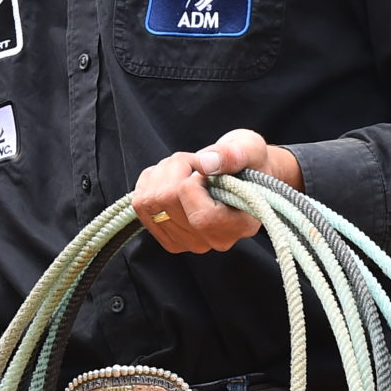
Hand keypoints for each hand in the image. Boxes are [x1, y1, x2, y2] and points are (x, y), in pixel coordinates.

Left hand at [130, 130, 301, 254]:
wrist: (242, 174)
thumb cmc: (249, 162)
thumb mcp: (249, 149)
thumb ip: (233, 155)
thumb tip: (206, 164)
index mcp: (239, 225)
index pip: (202, 217)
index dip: (192, 185)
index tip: (204, 168)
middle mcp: (213, 240)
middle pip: (169, 203)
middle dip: (176, 168)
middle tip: (195, 160)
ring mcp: (189, 242)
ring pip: (151, 202)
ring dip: (162, 172)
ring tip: (185, 166)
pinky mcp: (169, 236)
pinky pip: (140, 205)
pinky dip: (149, 181)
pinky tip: (170, 175)